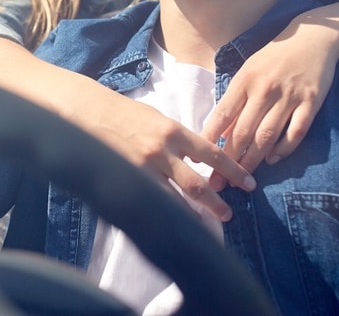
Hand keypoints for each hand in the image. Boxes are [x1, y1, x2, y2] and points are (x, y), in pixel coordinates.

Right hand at [78, 92, 255, 222]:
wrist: (90, 112)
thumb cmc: (126, 113)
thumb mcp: (159, 119)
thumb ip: (179, 140)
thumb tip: (200, 159)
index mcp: (174, 132)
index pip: (212, 155)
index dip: (233, 171)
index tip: (248, 184)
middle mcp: (162, 151)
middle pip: (196, 185)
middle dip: (216, 203)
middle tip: (228, 214)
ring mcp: (143, 168)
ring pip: (174, 200)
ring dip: (192, 215)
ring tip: (205, 225)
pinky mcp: (127, 178)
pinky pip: (150, 200)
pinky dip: (163, 212)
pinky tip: (172, 222)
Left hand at [201, 16, 338, 188]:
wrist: (312, 37)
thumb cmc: (273, 57)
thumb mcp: (248, 70)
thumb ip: (235, 98)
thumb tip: (219, 130)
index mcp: (244, 80)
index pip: (222, 115)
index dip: (209, 139)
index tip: (198, 159)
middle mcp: (264, 89)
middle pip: (243, 131)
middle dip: (228, 160)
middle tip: (218, 182)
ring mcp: (289, 96)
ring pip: (267, 135)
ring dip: (253, 159)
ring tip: (242, 178)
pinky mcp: (311, 101)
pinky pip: (296, 131)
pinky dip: (285, 148)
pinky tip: (273, 159)